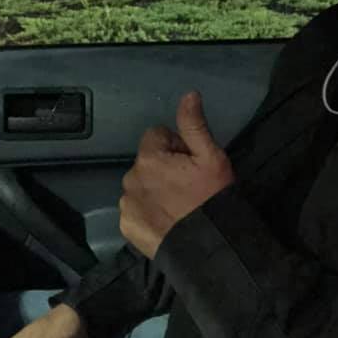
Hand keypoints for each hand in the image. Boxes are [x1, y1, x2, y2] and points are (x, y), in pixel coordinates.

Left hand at [119, 90, 234, 259]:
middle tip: (187, 187)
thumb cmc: (211, 197)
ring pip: (140, 186)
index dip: (176, 146)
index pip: (157, 136)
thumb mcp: (211, 157)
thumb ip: (194, 125)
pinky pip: (135, 210)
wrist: (207, 244)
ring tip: (178, 207)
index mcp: (150, 157)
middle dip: (163, 168)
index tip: (191, 164)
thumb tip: (189, 94)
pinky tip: (166, 221)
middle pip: (147, 162)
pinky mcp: (126, 226)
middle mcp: (130, 177)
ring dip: (154, 190)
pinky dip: (147, 212)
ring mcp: (126, 204)